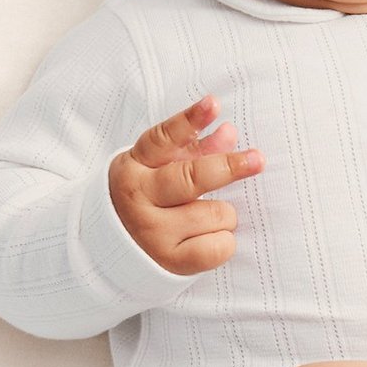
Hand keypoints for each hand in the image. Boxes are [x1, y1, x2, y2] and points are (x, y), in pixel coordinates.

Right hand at [108, 95, 263, 273]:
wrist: (109, 250)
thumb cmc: (145, 199)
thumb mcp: (158, 168)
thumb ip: (194, 150)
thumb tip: (229, 132)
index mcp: (134, 167)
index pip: (163, 139)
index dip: (190, 121)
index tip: (214, 104)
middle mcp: (139, 199)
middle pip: (193, 178)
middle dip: (229, 167)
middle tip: (257, 159)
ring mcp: (153, 233)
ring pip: (217, 213)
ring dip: (223, 214)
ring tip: (204, 217)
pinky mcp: (169, 262)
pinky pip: (219, 247)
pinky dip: (223, 242)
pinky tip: (208, 239)